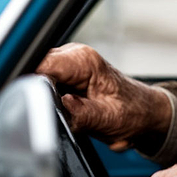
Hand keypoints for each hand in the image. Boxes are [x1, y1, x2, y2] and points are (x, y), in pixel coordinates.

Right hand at [35, 43, 171, 150]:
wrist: (145, 114)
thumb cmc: (134, 113)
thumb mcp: (108, 119)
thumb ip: (81, 114)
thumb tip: (59, 106)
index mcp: (84, 61)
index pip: (41, 64)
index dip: (31, 85)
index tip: (33, 104)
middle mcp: (73, 57)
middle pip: (33, 69)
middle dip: (37, 94)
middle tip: (53, 113)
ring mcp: (67, 66)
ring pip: (35, 78)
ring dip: (43, 98)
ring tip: (66, 111)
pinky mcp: (64, 76)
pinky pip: (43, 84)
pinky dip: (48, 100)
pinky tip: (64, 109)